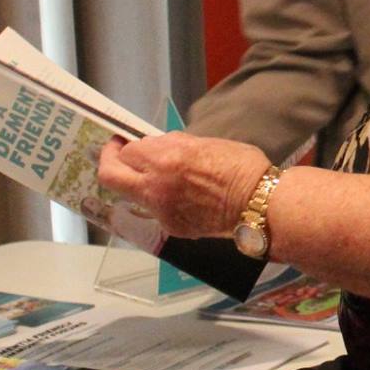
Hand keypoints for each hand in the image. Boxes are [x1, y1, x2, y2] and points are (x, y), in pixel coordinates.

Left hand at [96, 133, 270, 238]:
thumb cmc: (241, 165)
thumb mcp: (205, 143)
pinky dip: (161, 201)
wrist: (260, 204)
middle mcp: (155, 185)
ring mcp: (161, 210)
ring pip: (131, 195)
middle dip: (109, 161)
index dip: (125, 145)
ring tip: (154, 177)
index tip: (127, 142)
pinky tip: (180, 196)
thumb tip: (157, 147)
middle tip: (117, 155)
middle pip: (110, 175)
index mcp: (165, 158)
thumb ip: (175, 146)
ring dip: (137, 183)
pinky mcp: (171, 227)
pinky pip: (155, 210)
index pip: (126, 151)